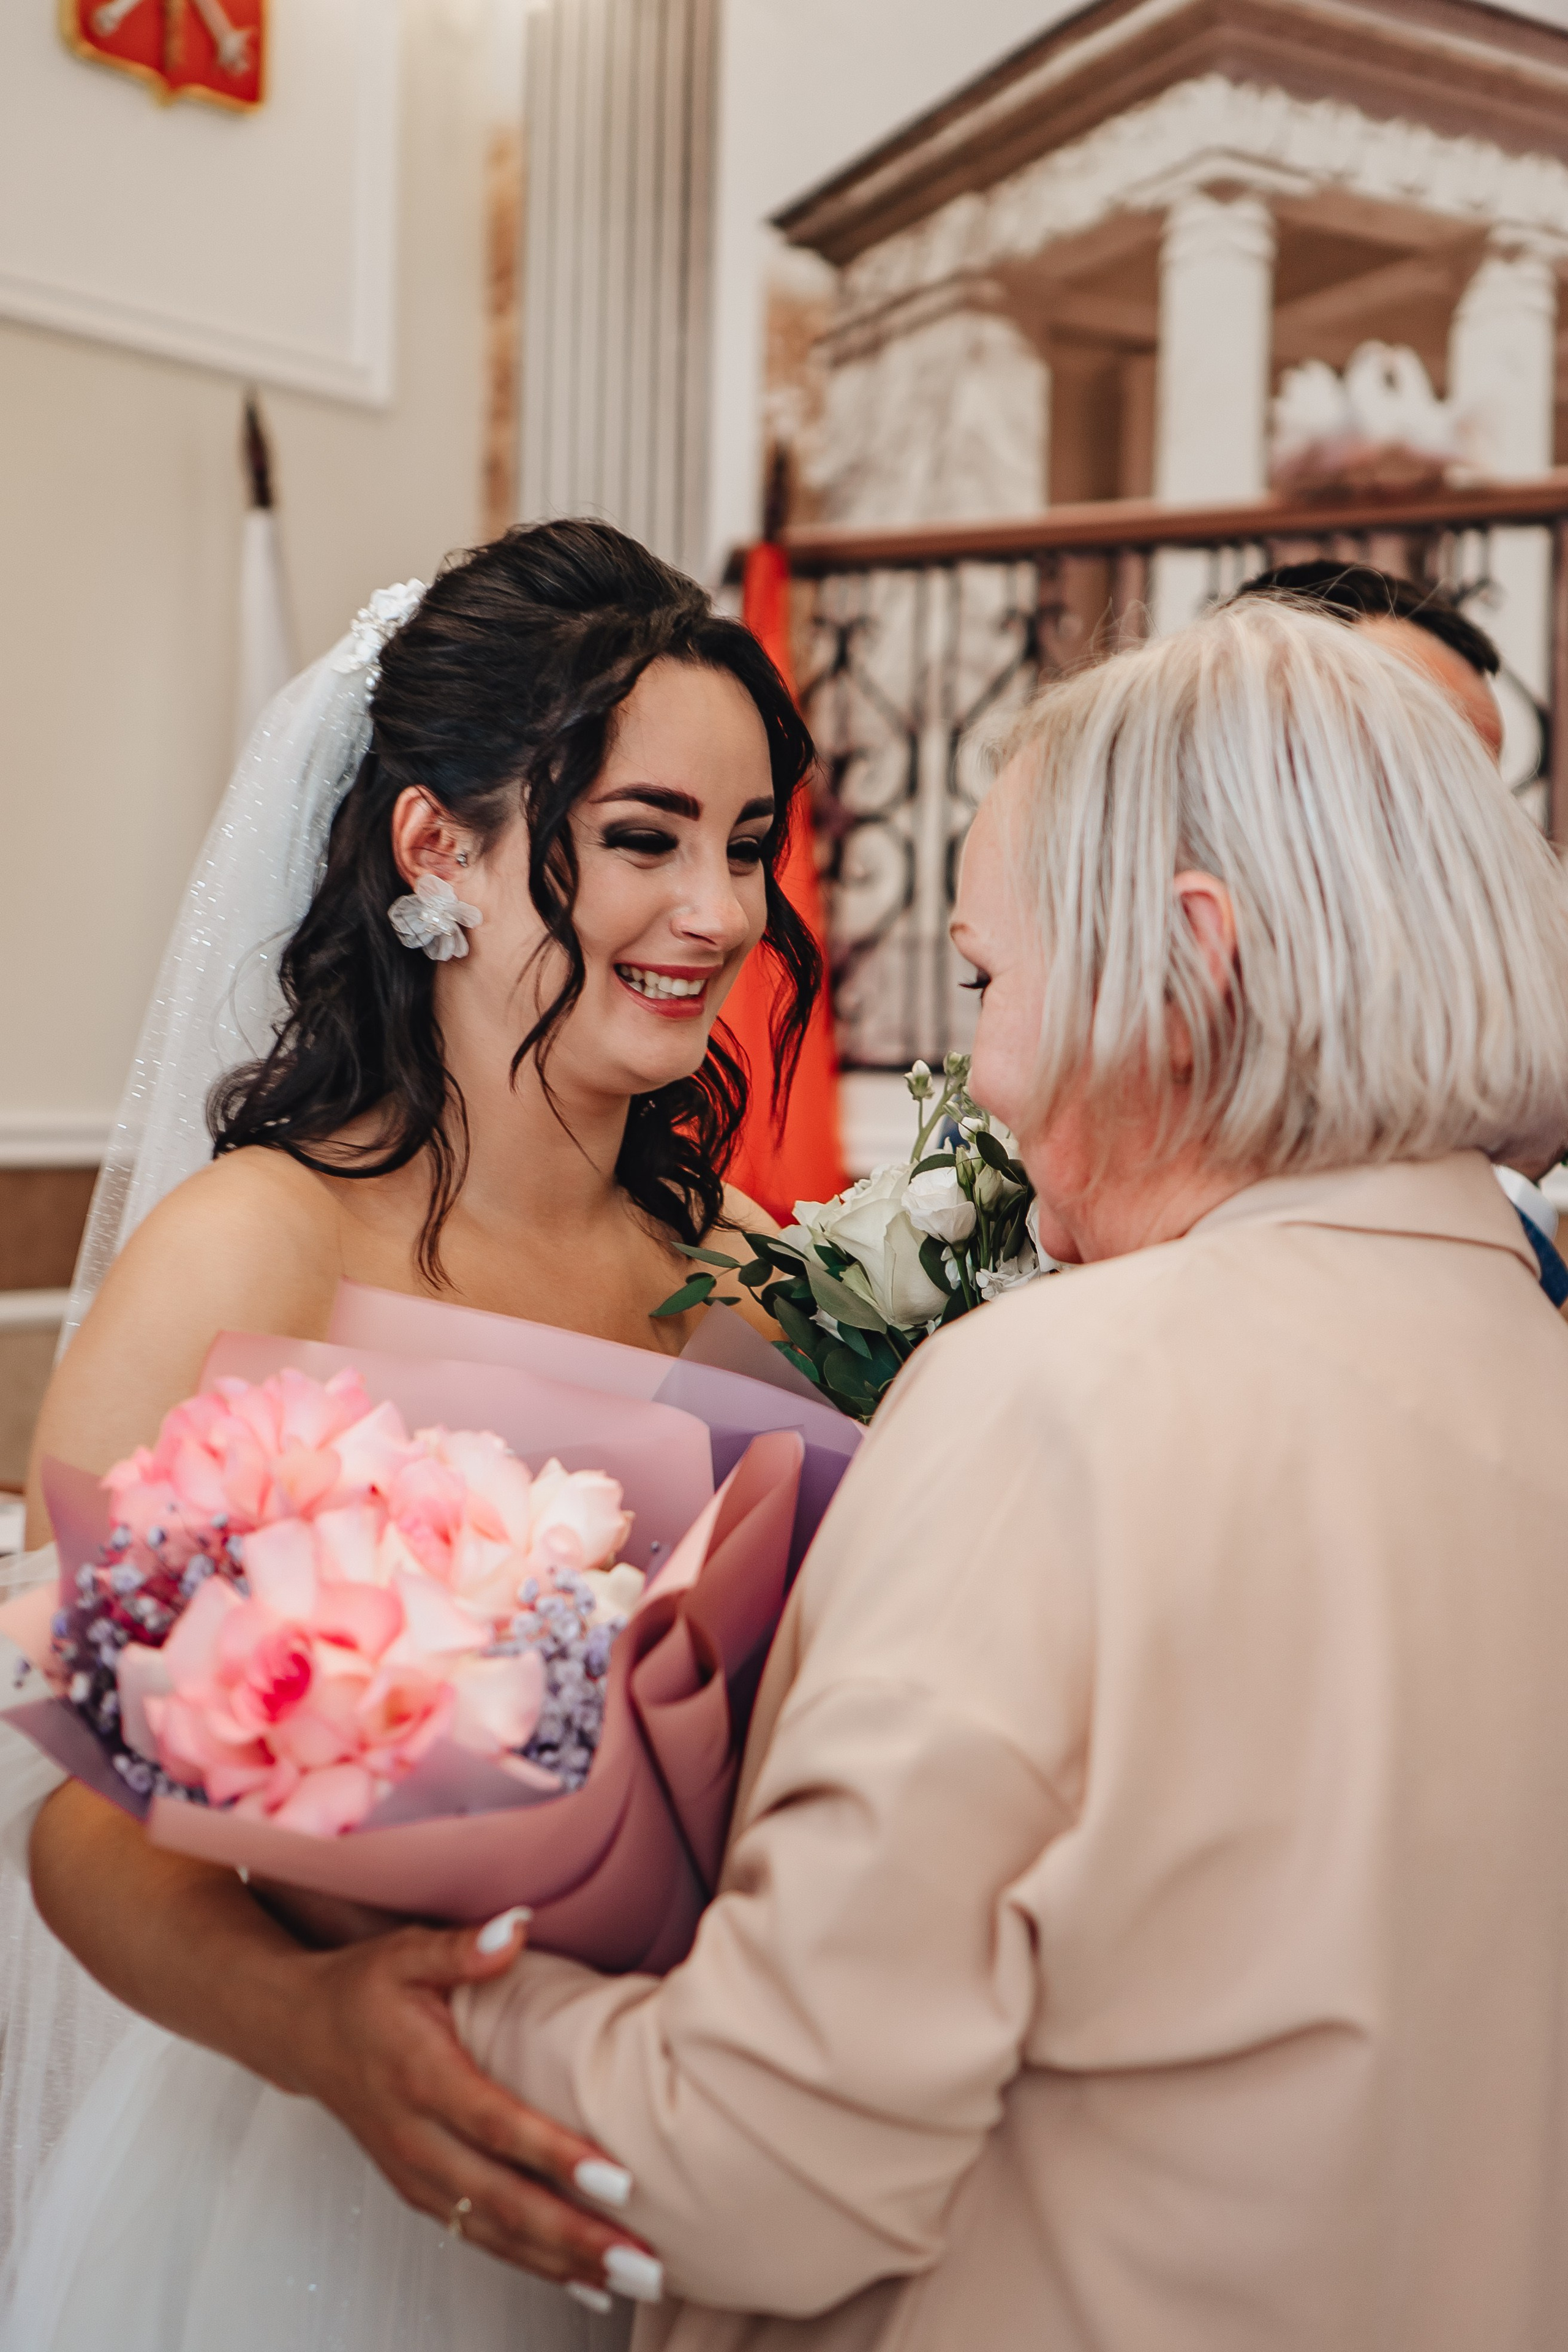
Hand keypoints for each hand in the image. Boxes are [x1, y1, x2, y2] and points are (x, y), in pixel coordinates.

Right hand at [279, 1913, 655, 2299]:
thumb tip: (517, 1926)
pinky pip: (478, 2236)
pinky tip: (581, 2281)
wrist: (302, 2032)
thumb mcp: (406, 1953)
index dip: (555, 2154)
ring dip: (563, 2262)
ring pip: (493, 2232)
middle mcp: (415, 2138)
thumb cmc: (363, 1989)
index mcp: (420, 2076)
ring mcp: (415, 2173)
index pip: (495, 2124)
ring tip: (632, 2280)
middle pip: (501, 2200)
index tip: (616, 2180)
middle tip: (643, 2263)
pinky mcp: (418, 2190)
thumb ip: (461, 1947)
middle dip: (575, 2236)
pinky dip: (530, 2263)